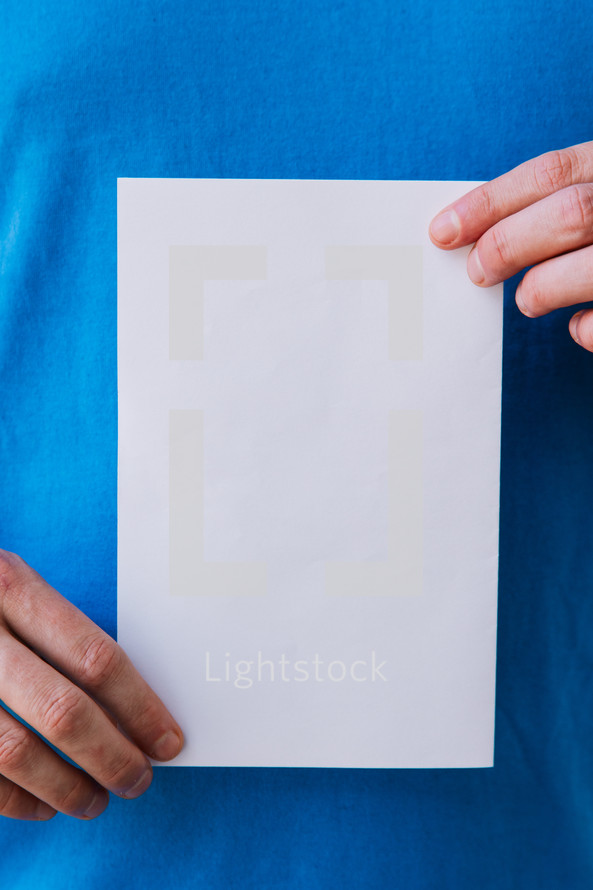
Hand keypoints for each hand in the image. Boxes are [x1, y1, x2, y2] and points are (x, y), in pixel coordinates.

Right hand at [0, 549, 183, 820]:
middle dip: (113, 756)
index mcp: (8, 586)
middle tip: (140, 779)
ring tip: (98, 800)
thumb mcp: (9, 581)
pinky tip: (43, 805)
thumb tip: (130, 701)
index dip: (140, 706)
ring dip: (67, 788)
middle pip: (63, 711)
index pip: (94, 656)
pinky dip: (15, 802)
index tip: (168, 739)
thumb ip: (56, 628)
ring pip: (15, 754)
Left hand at [428, 141, 592, 349]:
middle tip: (478, 272)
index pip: (551, 172)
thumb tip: (479, 238)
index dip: (490, 202)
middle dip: (510, 244)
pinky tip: (577, 326)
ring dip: (544, 287)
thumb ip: (561, 202)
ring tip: (528, 300)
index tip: (442, 231)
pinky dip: (587, 327)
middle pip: (571, 212)